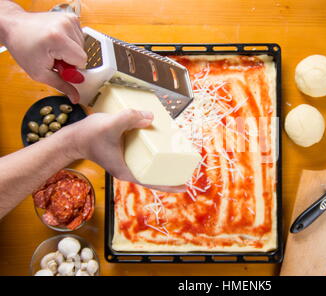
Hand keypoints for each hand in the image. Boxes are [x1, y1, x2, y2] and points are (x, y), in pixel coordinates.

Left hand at [3, 11, 85, 102]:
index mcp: (58, 39)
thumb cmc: (23, 48)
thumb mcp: (40, 73)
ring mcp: (69, 19)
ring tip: (54, 48)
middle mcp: (65, 26)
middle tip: (54, 56)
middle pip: (83, 53)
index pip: (82, 61)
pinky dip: (71, 41)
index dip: (72, 67)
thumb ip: (62, 86)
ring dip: (70, 50)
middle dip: (71, 59)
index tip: (59, 65)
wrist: (14, 27)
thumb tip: (76, 98)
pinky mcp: (71, 17)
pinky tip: (58, 41)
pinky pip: (80, 36)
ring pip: (83, 45)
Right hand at [64, 109, 185, 192]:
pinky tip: (158, 141)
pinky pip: (142, 155)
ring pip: (148, 165)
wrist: (72, 138)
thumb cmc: (89, 136)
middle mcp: (128, 169)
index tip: (184, 187)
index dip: (169, 185)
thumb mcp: (110, 125)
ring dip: (161, 162)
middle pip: (152, 175)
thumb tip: (151, 117)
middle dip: (169, 174)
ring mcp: (125, 162)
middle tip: (186, 168)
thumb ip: (129, 119)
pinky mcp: (123, 153)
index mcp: (126, 171)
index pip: (152, 182)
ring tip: (176, 154)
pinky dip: (152, 150)